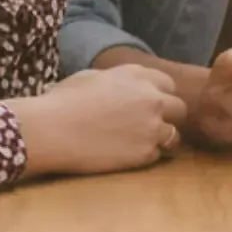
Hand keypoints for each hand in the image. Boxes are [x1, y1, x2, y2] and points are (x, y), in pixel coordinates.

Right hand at [8, 65, 186, 177]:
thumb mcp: (90, 77)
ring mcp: (152, 126)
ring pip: (174, 135)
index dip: (159, 95)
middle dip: (168, 116)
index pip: (168, 84)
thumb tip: (120, 86)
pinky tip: (125, 155)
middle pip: (179, 108)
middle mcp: (152, 98)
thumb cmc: (62, 100)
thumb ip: (116, 80)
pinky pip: (157, 155)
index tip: (147, 105)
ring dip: (161, 139)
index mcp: (137, 75)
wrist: (52, 130)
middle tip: (149, 126)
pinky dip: (145, 156)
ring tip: (139, 143)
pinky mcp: (145, 153)